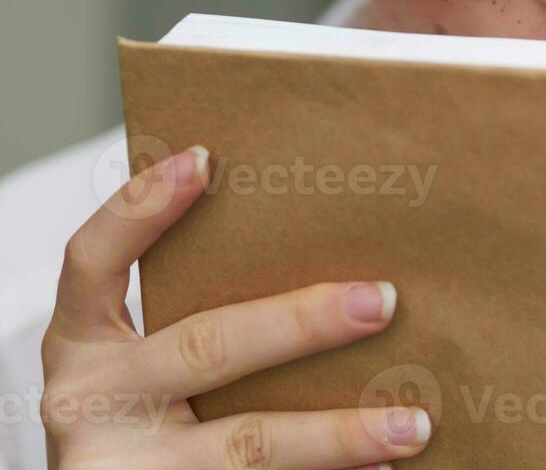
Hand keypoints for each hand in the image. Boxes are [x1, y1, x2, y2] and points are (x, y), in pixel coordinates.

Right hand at [41, 147, 432, 468]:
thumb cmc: (138, 420)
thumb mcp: (143, 361)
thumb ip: (199, 311)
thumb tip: (324, 251)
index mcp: (82, 344)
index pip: (93, 260)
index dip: (139, 208)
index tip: (202, 160)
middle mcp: (91, 402)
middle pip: (205, 346)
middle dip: (302, 323)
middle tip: (383, 301)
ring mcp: (122, 465)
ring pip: (248, 443)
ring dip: (340, 432)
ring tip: (411, 422)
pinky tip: (381, 469)